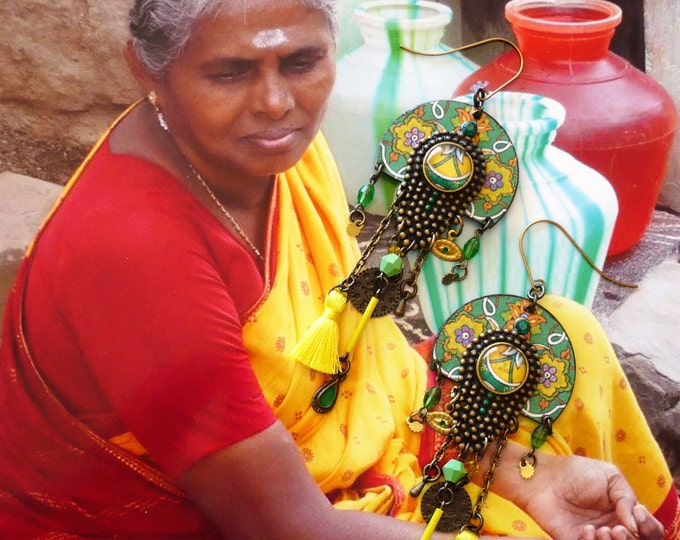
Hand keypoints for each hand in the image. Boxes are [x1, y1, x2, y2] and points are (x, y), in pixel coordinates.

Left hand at [519, 454, 662, 539]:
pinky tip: (586, 530)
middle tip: (618, 527)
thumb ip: (627, 499)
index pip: (649, 529)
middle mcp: (613, 527)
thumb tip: (636, 525)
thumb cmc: (576, 473)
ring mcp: (595, 537)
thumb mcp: (610, 477)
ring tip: (604, 529)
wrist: (543, 478)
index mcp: (624, 512)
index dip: (649, 527)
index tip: (638, 514)